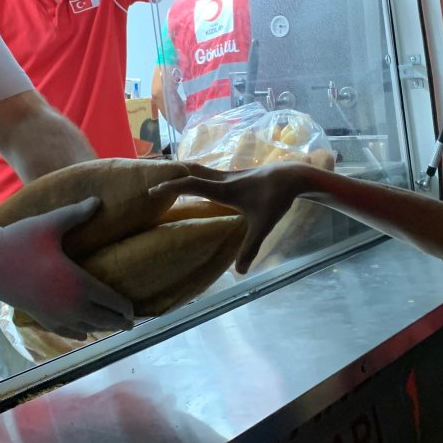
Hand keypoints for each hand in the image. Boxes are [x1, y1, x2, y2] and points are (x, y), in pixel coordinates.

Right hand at [0, 198, 133, 338]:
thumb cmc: (19, 240)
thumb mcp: (50, 224)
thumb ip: (77, 214)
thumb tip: (99, 200)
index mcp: (78, 284)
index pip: (111, 301)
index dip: (125, 308)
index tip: (135, 310)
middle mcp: (69, 304)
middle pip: (102, 319)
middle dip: (118, 322)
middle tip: (130, 323)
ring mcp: (53, 314)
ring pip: (86, 328)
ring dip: (101, 328)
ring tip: (112, 327)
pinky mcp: (38, 316)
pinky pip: (65, 331)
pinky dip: (78, 333)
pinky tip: (83, 333)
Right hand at [150, 163, 316, 272]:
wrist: (292, 176)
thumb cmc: (276, 199)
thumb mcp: (263, 226)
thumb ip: (250, 248)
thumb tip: (240, 273)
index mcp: (224, 189)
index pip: (191, 184)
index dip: (171, 186)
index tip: (152, 190)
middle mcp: (222, 179)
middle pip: (190, 171)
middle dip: (169, 175)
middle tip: (150, 181)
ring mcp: (228, 174)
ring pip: (198, 169)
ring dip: (182, 173)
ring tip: (166, 180)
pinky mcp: (235, 175)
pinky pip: (208, 173)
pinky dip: (195, 175)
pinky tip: (194, 183)